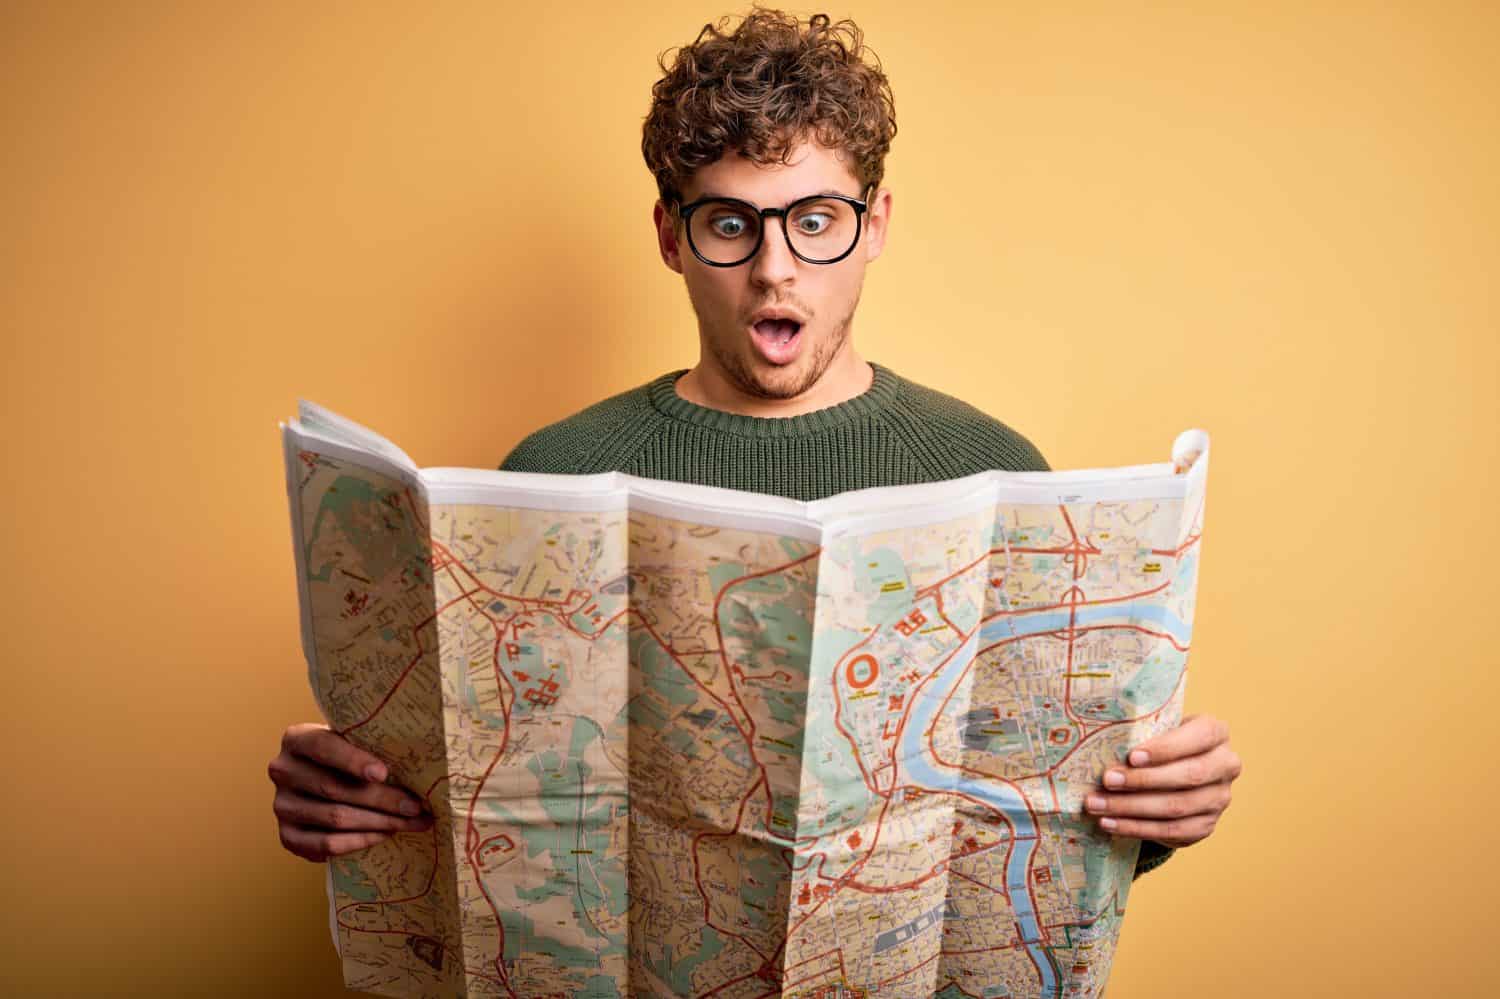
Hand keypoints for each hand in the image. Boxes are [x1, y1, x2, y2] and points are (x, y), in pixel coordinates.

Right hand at [268, 722, 431, 861]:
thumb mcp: (353, 741)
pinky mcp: (288, 836)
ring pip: (334, 818)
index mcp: (296, 739)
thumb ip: (370, 747)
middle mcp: (283, 771)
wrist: (323, 781)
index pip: (323, 747)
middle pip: (334, 788)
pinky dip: (358, 841)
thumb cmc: (348, 757)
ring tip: (410, 823)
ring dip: (378, 823)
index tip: (384, 773)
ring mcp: (282, 806)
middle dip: (382, 799)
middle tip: (415, 807)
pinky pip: (325, 844)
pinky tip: (384, 835)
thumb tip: (413, 769)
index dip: (353, 761)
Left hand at [1083, 713, 1240, 847]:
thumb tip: (1101, 738)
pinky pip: (1171, 832)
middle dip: (1142, 780)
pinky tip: (1109, 823)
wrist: (1172, 772)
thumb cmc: (1157, 743)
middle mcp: (1226, 766)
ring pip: (1177, 807)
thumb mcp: (1156, 727)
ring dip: (1131, 808)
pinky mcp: (1206, 825)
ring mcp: (1219, 799)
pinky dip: (1136, 829)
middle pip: (1188, 776)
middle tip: (1107, 781)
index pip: (1199, 737)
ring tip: (1097, 805)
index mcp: (1216, 733)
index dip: (1166, 748)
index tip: (1131, 756)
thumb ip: (1139, 729)